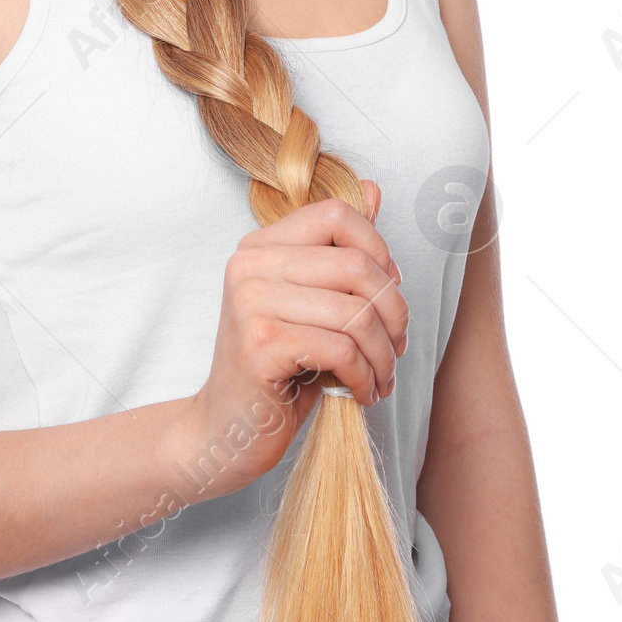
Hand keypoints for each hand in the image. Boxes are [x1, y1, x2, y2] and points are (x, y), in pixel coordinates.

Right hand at [169, 182, 408, 500]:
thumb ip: (338, 249)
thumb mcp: (311, 302)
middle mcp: (249, 265)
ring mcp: (250, 303)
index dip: (378, 251)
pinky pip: (341, 349)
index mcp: (260, 246)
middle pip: (356, 265)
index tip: (389, 293)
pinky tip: (362, 392)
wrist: (224, 432)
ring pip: (355, 312)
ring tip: (382, 377)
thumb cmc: (277, 369)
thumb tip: (371, 189)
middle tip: (397, 346)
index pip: (336, 215)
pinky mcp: (260, 345)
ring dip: (384, 354)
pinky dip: (365, 376)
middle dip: (394, 312)